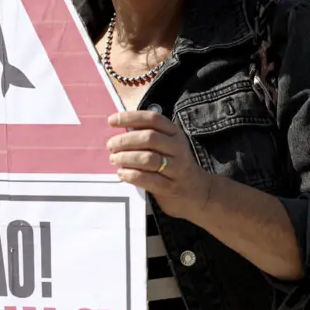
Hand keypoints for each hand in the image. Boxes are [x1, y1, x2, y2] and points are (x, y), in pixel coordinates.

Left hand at [107, 109, 214, 223]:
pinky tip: (122, 173)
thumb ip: (148, 135)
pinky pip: (148, 179)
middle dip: (125, 141)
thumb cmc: (173, 163)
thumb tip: (118, 126)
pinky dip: (131, 175)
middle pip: (149, 138)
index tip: (111, 121)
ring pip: (148, 159)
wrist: (198, 192)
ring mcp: (176, 168)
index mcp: (175, 133)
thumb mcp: (167, 144)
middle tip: (111, 145)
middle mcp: (178, 148)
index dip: (130, 117)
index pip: (152, 119)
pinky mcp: (171, 187)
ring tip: (114, 159)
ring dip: (126, 158)